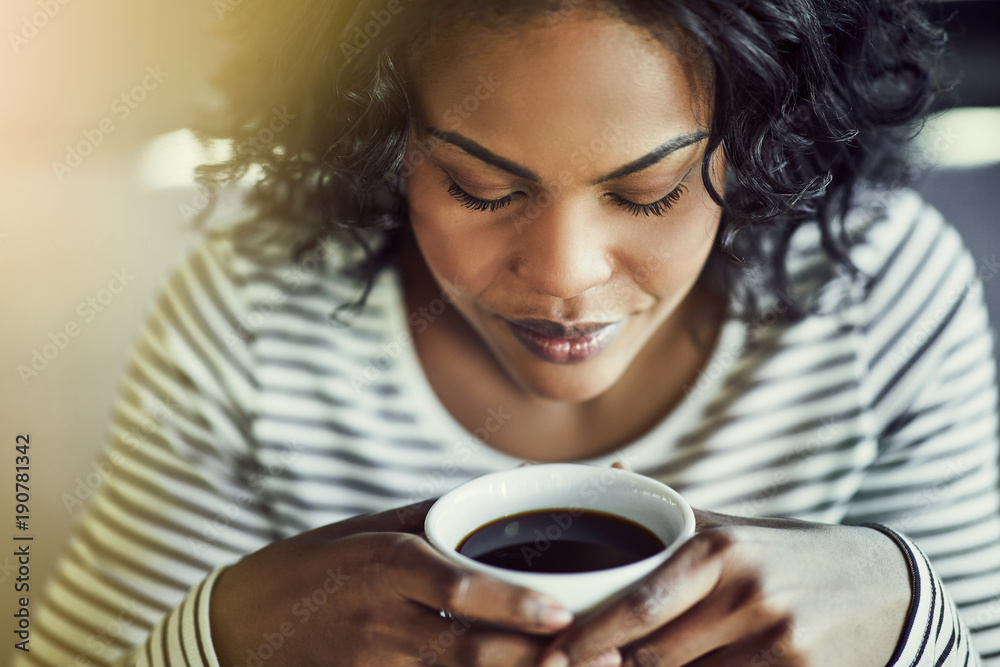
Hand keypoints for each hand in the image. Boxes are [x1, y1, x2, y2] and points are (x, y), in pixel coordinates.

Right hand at [210, 499, 572, 665]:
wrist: (239, 624)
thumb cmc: (318, 564)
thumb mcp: (374, 527)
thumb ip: (448, 512)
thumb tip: (524, 481)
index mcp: (387, 566)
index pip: (457, 588)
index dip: (512, 606)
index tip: (563, 612)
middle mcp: (384, 621)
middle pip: (468, 651)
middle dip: (530, 659)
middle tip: (593, 656)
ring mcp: (376, 665)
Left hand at [539, 510, 911, 666]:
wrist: (879, 586)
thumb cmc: (782, 556)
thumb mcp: (729, 528)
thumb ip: (667, 513)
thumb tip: (607, 472)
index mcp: (717, 550)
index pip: (638, 605)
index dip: (589, 638)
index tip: (550, 655)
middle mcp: (746, 593)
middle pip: (655, 655)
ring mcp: (777, 638)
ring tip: (618, 666)